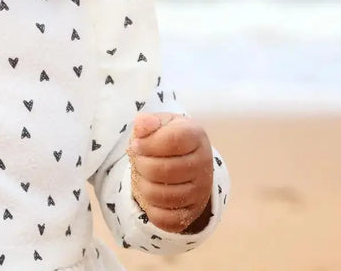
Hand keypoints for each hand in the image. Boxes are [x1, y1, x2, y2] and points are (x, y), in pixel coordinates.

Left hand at [127, 112, 213, 233]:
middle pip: (163, 171)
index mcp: (196, 136)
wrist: (188, 160)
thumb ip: (148, 122)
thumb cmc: (167, 138)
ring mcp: (200, 192)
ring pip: (162, 196)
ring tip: (144, 177)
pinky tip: (151, 195)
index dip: (147, 144)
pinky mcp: (192, 213)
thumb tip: (142, 124)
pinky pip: (165, 219)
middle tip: (138, 161)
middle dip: (141, 165)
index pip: (173, 141)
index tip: (136, 144)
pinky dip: (151, 210)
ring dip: (143, 186)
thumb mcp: (160, 124)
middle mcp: (204, 165)